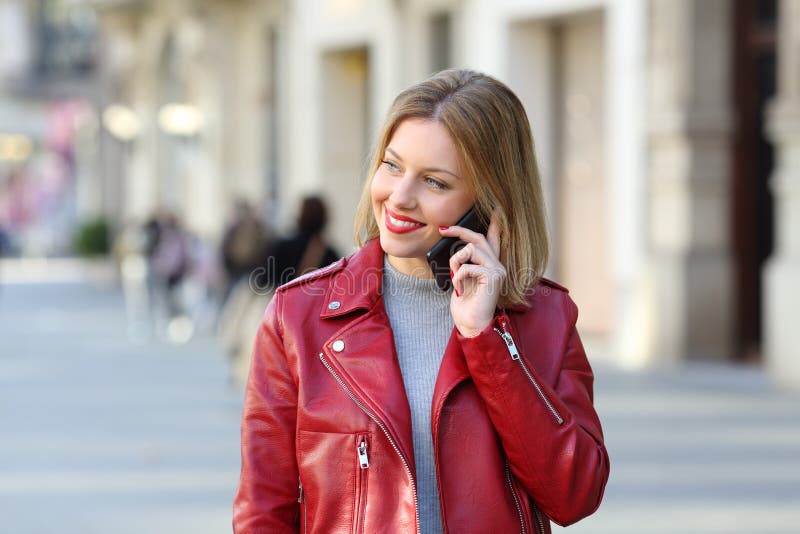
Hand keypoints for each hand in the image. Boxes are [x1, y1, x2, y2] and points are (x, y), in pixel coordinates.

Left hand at [441, 210, 505, 336]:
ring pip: (471, 249)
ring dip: (455, 261)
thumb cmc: (465, 305)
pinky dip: (458, 277)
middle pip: (478, 238)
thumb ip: (463, 264)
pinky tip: (459, 289)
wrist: (471, 324)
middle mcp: (497, 266)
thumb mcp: (462, 279)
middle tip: (443, 229)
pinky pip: (468, 266)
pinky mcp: (493, 277)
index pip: (494, 240)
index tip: (496, 209)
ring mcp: (497, 271)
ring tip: (454, 276)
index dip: (495, 224)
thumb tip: (456, 251)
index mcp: (490, 266)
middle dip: (459, 231)